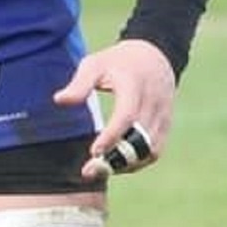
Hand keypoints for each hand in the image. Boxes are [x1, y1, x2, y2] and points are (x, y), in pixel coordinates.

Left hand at [53, 37, 177, 180]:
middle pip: (139, 138)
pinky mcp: (166, 124)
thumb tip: (59, 101)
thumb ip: (79, 83)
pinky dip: (138, 162)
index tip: (93, 152)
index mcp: (134, 84)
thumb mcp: (95, 64)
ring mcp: (163, 114)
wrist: (155, 55)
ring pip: (150, 149)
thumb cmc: (118, 61)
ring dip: (126, 164)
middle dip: (115, 158)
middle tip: (89, 171)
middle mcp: (153, 101)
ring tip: (101, 169)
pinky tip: (117, 164)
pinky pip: (155, 151)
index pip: (126, 114)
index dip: (111, 136)